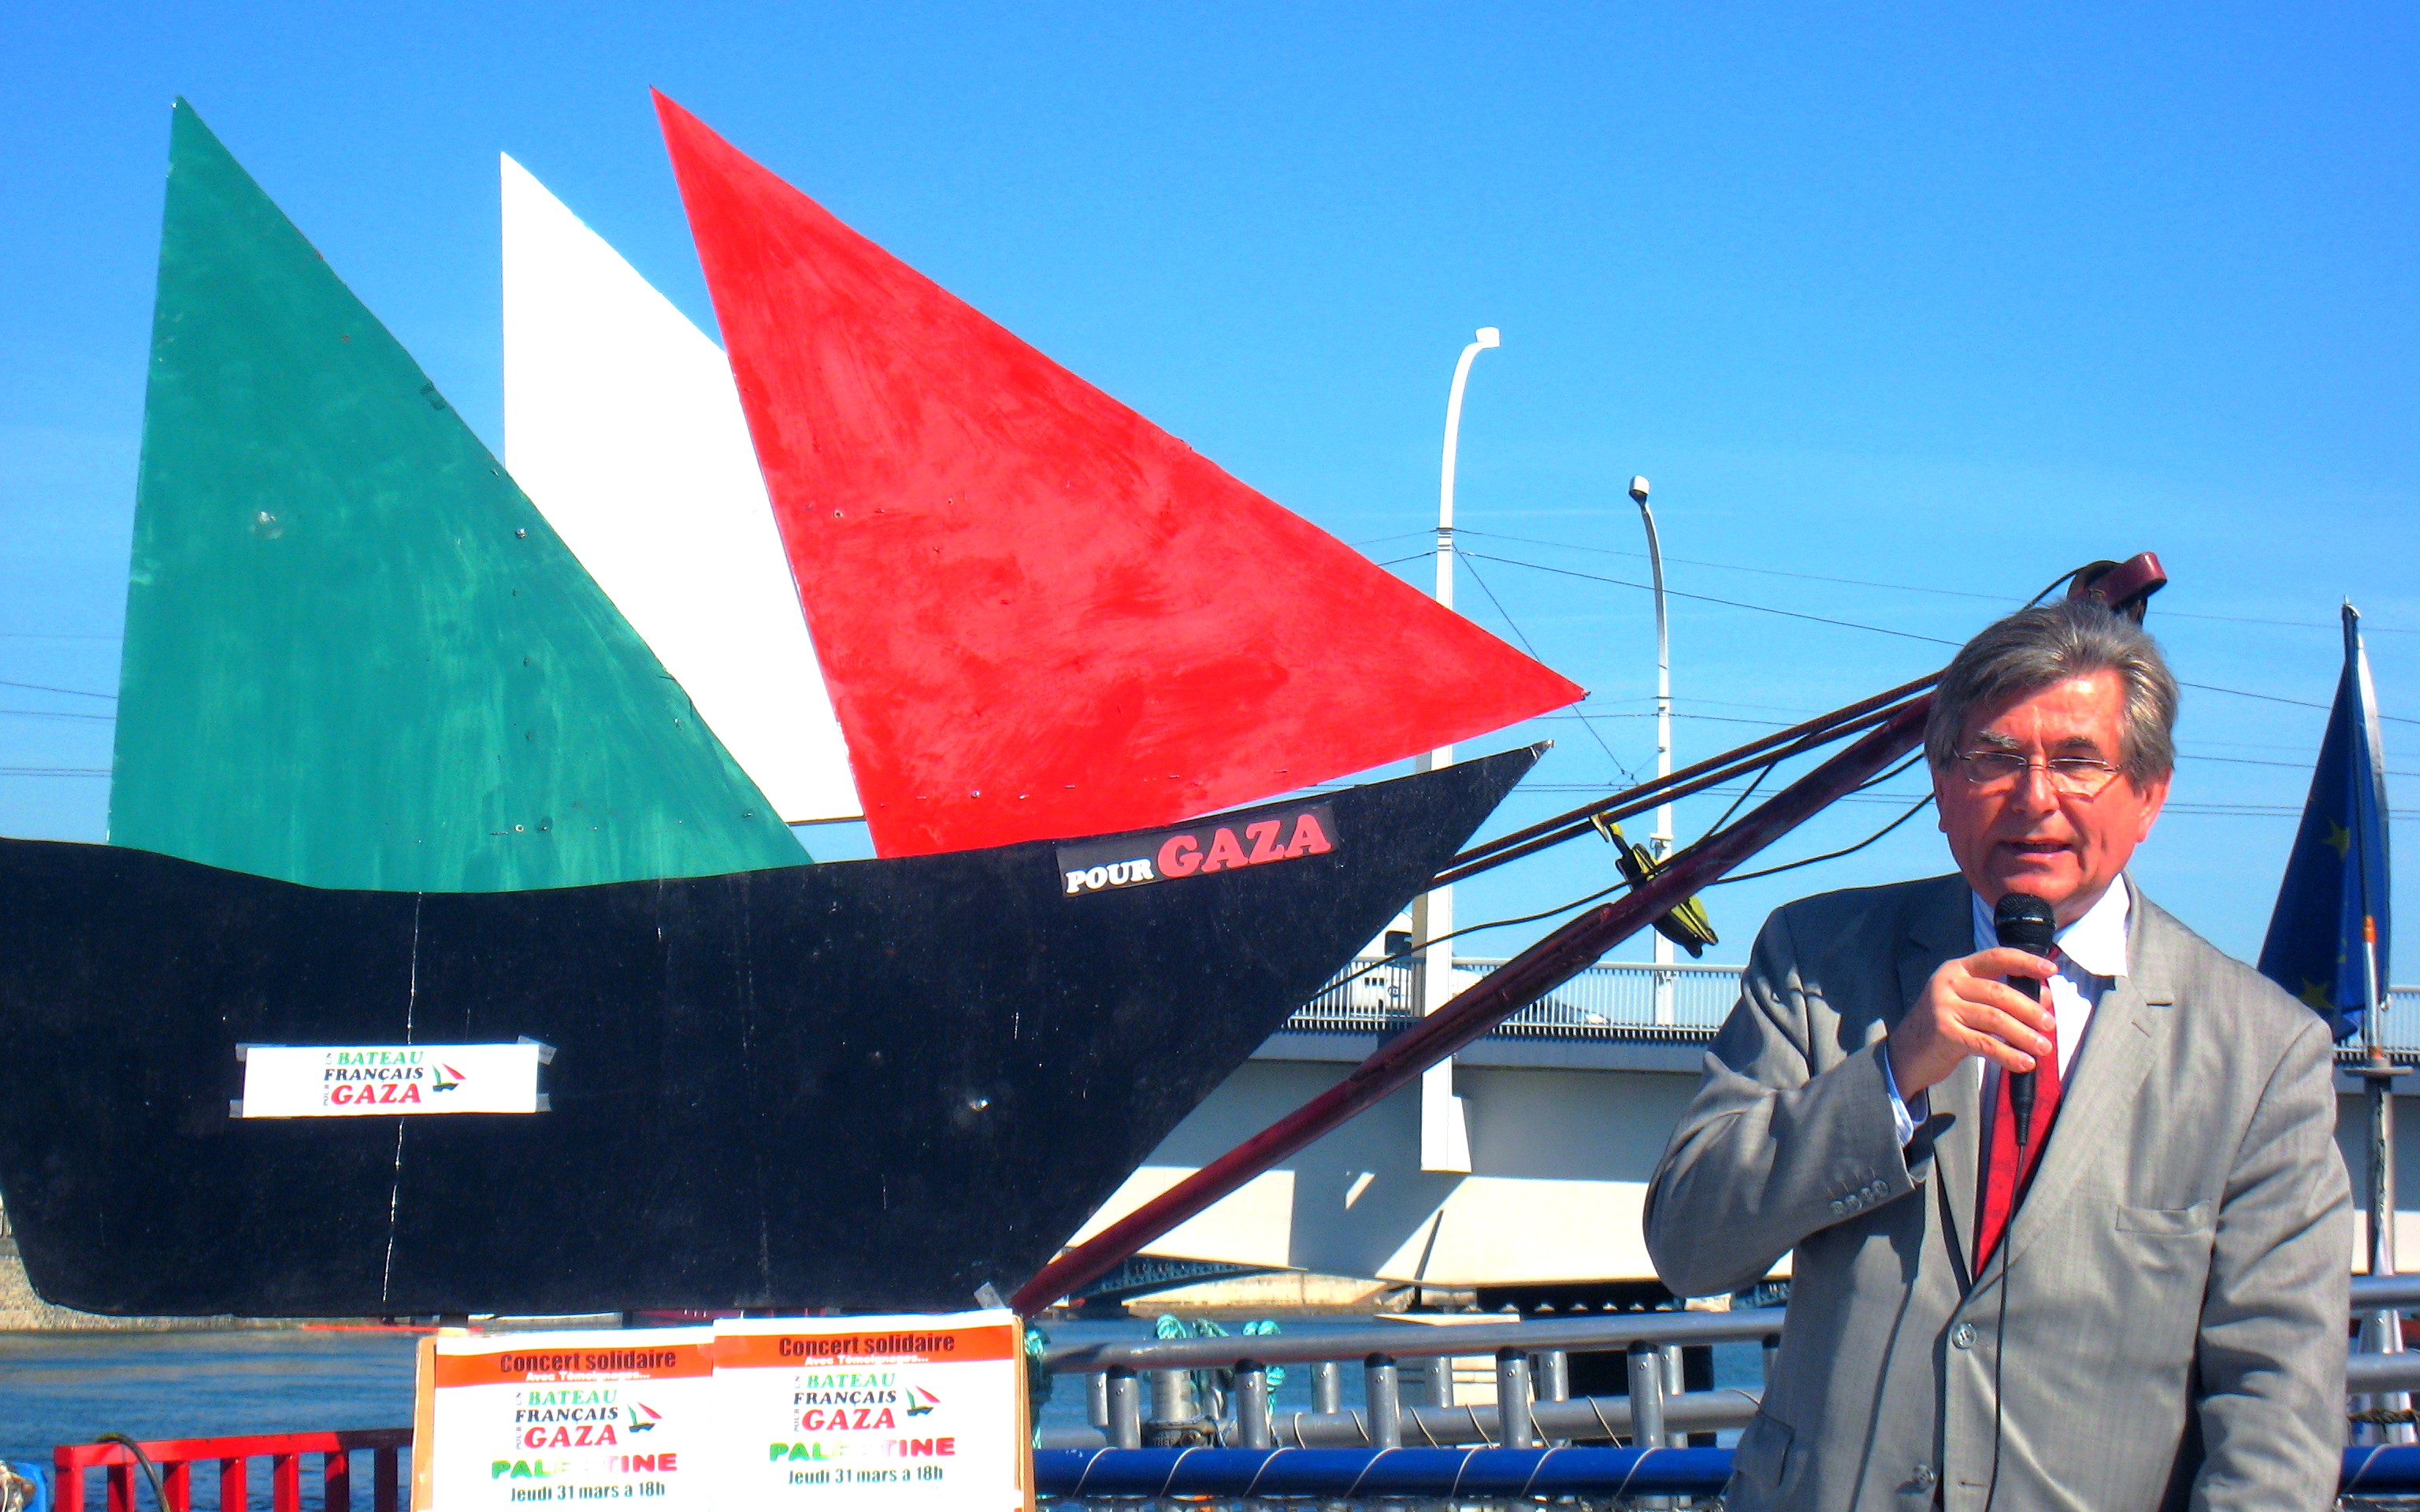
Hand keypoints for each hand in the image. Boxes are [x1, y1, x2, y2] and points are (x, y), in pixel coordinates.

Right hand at [1886, 947, 2056, 1098]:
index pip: (1995, 957)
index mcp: (1956, 970)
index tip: (2050, 969)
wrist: (1906, 1053)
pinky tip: (2024, 1063)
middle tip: (2049, 1024)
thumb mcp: (1968, 1003)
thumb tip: (2045, 998)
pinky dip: (2009, 1055)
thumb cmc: (1944, 1025)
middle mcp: (1948, 984)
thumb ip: (2000, 997)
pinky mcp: (1944, 1033)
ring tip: (2043, 1047)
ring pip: (1995, 1018)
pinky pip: (1985, 1044)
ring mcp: (1943, 1008)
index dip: (2025, 962)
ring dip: (2024, 1034)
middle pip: (1999, 992)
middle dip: (2030, 1009)